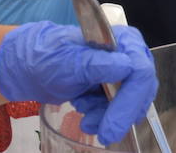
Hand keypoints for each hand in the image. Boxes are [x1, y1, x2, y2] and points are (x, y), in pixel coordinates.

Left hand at [0, 22, 156, 145]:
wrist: (34, 67)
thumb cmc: (49, 58)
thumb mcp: (68, 62)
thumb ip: (97, 64)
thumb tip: (127, 67)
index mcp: (124, 41)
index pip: (140, 72)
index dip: (130, 102)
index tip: (112, 128)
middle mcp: (131, 55)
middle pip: (141, 90)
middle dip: (120, 114)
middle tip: (103, 135)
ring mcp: (125, 73)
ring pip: (132, 103)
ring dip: (108, 116)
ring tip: (84, 116)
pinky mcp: (117, 88)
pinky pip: (120, 109)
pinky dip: (103, 116)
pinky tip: (85, 111)